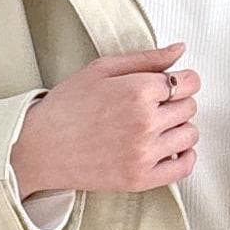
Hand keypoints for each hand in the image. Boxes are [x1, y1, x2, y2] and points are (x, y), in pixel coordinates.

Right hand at [9, 42, 200, 198]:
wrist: (39, 148)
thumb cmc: (66, 107)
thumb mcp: (102, 69)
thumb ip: (146, 59)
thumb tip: (180, 50)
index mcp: (138, 90)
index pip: (189, 82)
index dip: (180, 81)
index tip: (167, 87)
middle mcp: (146, 122)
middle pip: (190, 107)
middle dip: (177, 104)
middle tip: (152, 107)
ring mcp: (145, 153)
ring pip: (190, 135)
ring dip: (179, 129)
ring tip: (156, 128)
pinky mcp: (141, 179)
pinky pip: (184, 167)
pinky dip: (184, 157)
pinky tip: (168, 150)